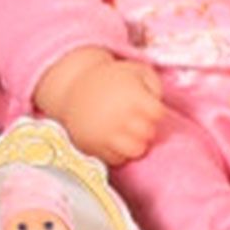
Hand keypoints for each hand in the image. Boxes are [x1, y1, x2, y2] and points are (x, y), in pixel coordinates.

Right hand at [36, 48, 165, 163]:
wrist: (72, 88)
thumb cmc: (111, 79)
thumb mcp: (137, 71)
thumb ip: (155, 85)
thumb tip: (158, 107)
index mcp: (132, 97)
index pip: (158, 113)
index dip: (155, 110)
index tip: (146, 105)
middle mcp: (119, 117)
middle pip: (148, 134)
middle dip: (147, 127)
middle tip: (138, 120)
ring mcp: (105, 134)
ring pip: (136, 151)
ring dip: (136, 142)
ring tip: (129, 132)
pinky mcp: (93, 147)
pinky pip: (117, 159)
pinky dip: (120, 151)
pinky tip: (115, 138)